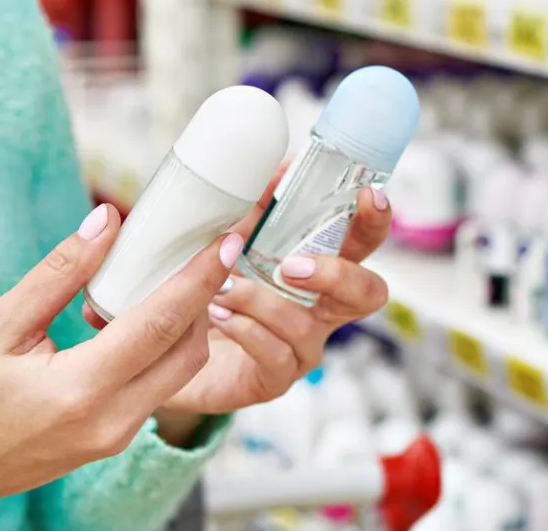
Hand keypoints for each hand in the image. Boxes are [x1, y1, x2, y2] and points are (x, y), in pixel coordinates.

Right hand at [0, 204, 240, 529]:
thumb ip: (60, 272)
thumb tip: (109, 221)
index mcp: (80, 391)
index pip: (160, 324)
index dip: (199, 278)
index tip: (226, 240)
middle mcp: (111, 421)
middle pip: (188, 351)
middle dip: (207, 298)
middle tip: (210, 251)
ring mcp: (118, 436)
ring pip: (180, 372)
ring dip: (190, 324)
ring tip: (181, 275)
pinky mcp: (117, 439)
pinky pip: (160, 387)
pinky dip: (167, 348)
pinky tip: (151, 313)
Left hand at [160, 185, 390, 414]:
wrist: (172, 350)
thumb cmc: (212, 289)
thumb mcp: (232, 244)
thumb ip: (256, 210)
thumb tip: (276, 169)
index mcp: (320, 271)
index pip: (363, 244)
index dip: (374, 222)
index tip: (368, 196)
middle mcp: (322, 311)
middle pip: (367, 293)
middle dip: (337, 275)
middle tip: (292, 265)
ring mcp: (303, 347)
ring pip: (306, 326)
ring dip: (262, 301)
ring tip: (224, 289)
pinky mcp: (274, 378)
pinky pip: (274, 355)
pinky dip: (246, 329)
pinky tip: (220, 315)